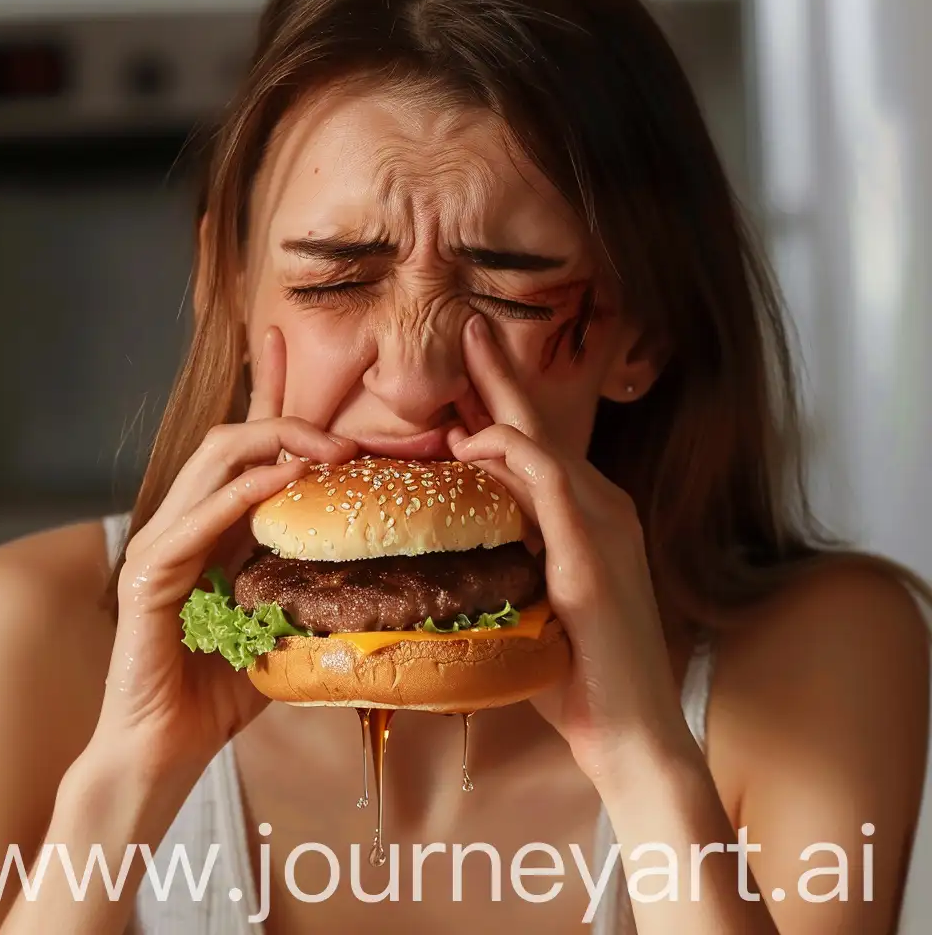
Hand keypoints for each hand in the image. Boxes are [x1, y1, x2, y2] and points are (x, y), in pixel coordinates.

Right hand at [94, 328, 355, 785]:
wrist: (158, 755)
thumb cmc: (212, 701)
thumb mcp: (277, 637)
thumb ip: (307, 598)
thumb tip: (377, 586)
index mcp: (210, 534)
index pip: (242, 452)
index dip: (267, 401)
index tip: (290, 352)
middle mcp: (181, 526)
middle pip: (229, 444)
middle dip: (285, 420)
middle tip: (344, 435)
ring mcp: (161, 546)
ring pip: (211, 466)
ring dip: (269, 447)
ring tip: (322, 448)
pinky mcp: (150, 576)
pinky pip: (195, 522)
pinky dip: (236, 497)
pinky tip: (275, 486)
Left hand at [447, 317, 690, 782]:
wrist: (627, 735)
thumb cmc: (570, 675)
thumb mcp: (524, 600)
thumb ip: (494, 559)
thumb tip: (434, 544)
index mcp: (589, 516)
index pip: (538, 443)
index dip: (502, 400)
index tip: (467, 361)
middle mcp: (603, 508)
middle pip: (541, 427)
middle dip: (502, 375)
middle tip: (466, 326)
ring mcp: (604, 526)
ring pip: (543, 442)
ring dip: (498, 399)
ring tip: (463, 357)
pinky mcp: (594, 552)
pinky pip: (549, 480)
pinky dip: (509, 453)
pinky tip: (472, 442)